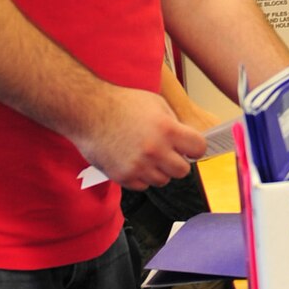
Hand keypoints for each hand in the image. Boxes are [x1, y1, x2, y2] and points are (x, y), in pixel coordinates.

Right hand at [72, 87, 208, 190]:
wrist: (89, 111)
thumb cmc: (121, 104)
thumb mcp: (156, 104)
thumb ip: (174, 123)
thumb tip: (186, 140)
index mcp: (167, 129)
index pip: (199, 148)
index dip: (196, 148)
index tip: (190, 147)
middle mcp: (155, 150)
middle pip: (183, 170)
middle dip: (178, 162)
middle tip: (168, 153)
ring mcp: (138, 166)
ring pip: (163, 180)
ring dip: (159, 170)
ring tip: (147, 155)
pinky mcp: (123, 177)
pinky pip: (143, 185)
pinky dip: (142, 177)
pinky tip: (134, 161)